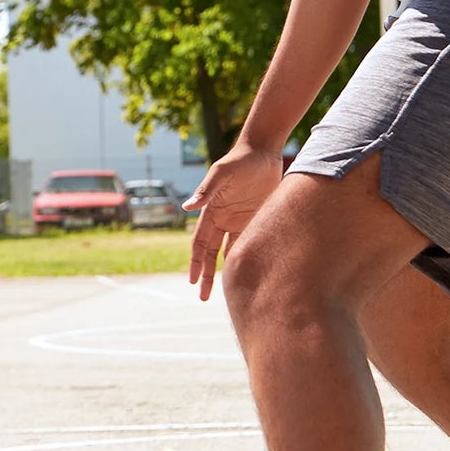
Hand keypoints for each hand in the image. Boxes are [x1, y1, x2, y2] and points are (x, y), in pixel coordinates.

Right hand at [184, 144, 284, 301]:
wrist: (263, 151)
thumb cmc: (240, 160)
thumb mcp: (221, 174)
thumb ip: (206, 190)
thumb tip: (186, 207)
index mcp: (212, 212)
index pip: (200, 244)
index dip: (195, 263)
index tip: (192, 282)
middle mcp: (223, 220)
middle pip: (211, 254)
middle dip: (206, 276)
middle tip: (203, 299)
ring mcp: (240, 221)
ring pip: (231, 252)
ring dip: (228, 271)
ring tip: (228, 293)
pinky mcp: (257, 219)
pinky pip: (251, 243)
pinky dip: (249, 259)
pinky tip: (252, 275)